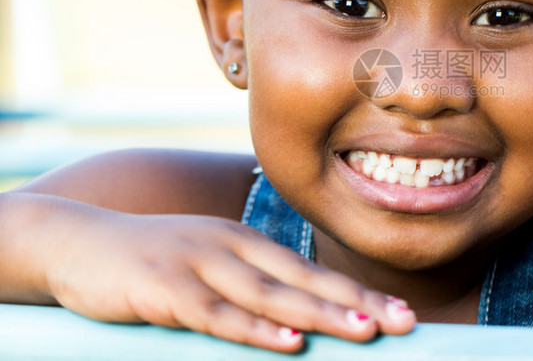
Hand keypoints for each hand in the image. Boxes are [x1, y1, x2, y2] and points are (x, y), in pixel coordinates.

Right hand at [46, 207, 415, 352]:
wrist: (76, 241)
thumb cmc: (151, 260)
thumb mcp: (205, 263)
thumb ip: (246, 284)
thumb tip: (293, 316)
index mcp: (244, 242)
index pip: (311, 271)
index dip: (357, 292)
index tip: (402, 312)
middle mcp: (230, 248)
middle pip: (303, 279)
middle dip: (356, 302)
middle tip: (404, 321)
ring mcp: (198, 265)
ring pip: (269, 295)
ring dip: (319, 314)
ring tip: (364, 331)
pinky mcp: (164, 289)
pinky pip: (216, 314)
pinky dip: (254, 329)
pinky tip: (288, 342)